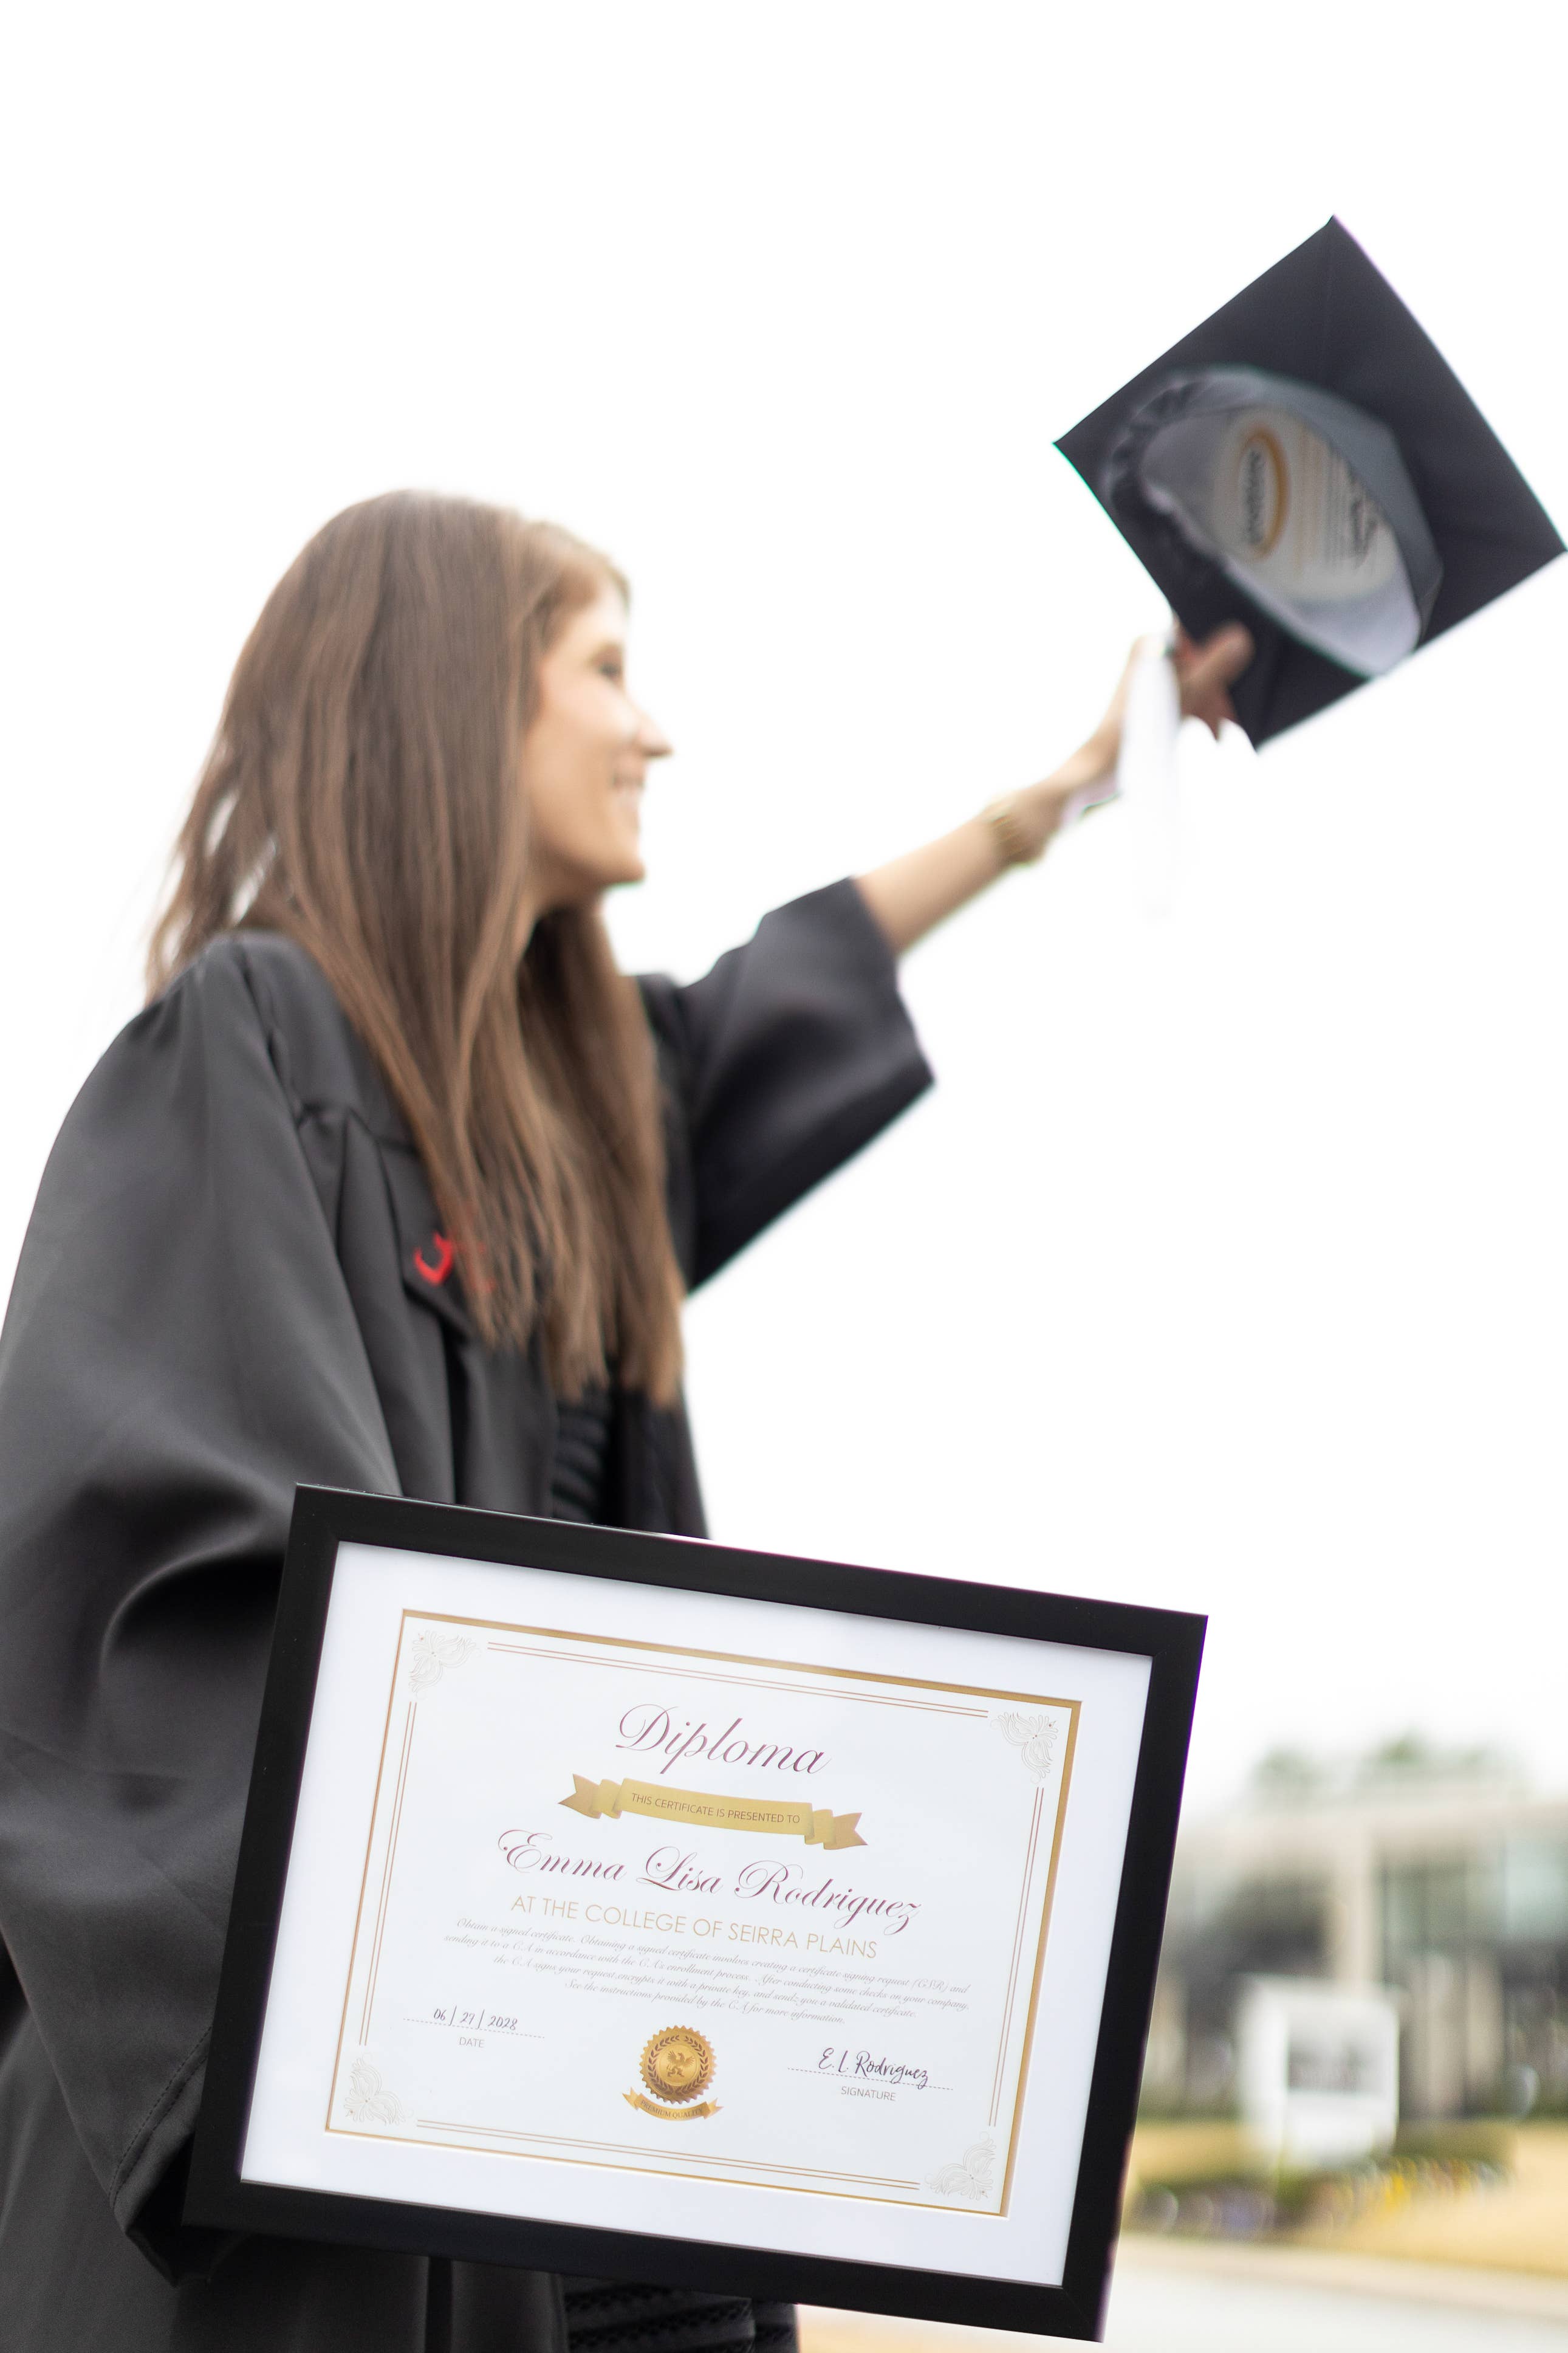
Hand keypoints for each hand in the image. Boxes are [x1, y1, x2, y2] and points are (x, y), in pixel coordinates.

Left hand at [1009, 621, 1254, 853]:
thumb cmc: (1136, 732)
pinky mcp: (1153, 698)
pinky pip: (1187, 696)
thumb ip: (1214, 666)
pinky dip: (1199, 712)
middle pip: (1201, 661)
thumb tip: (1240, 637)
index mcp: (1151, 644)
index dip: (1219, 657)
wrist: (1100, 768)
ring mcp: (1152, 676)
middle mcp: (1149, 654)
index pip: (1200, 635)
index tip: (1230, 683)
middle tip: (1225, 719)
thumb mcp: (1185, 697)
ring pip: (1197, 682)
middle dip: (1216, 691)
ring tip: (1215, 734)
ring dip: (1210, 705)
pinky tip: (1210, 732)